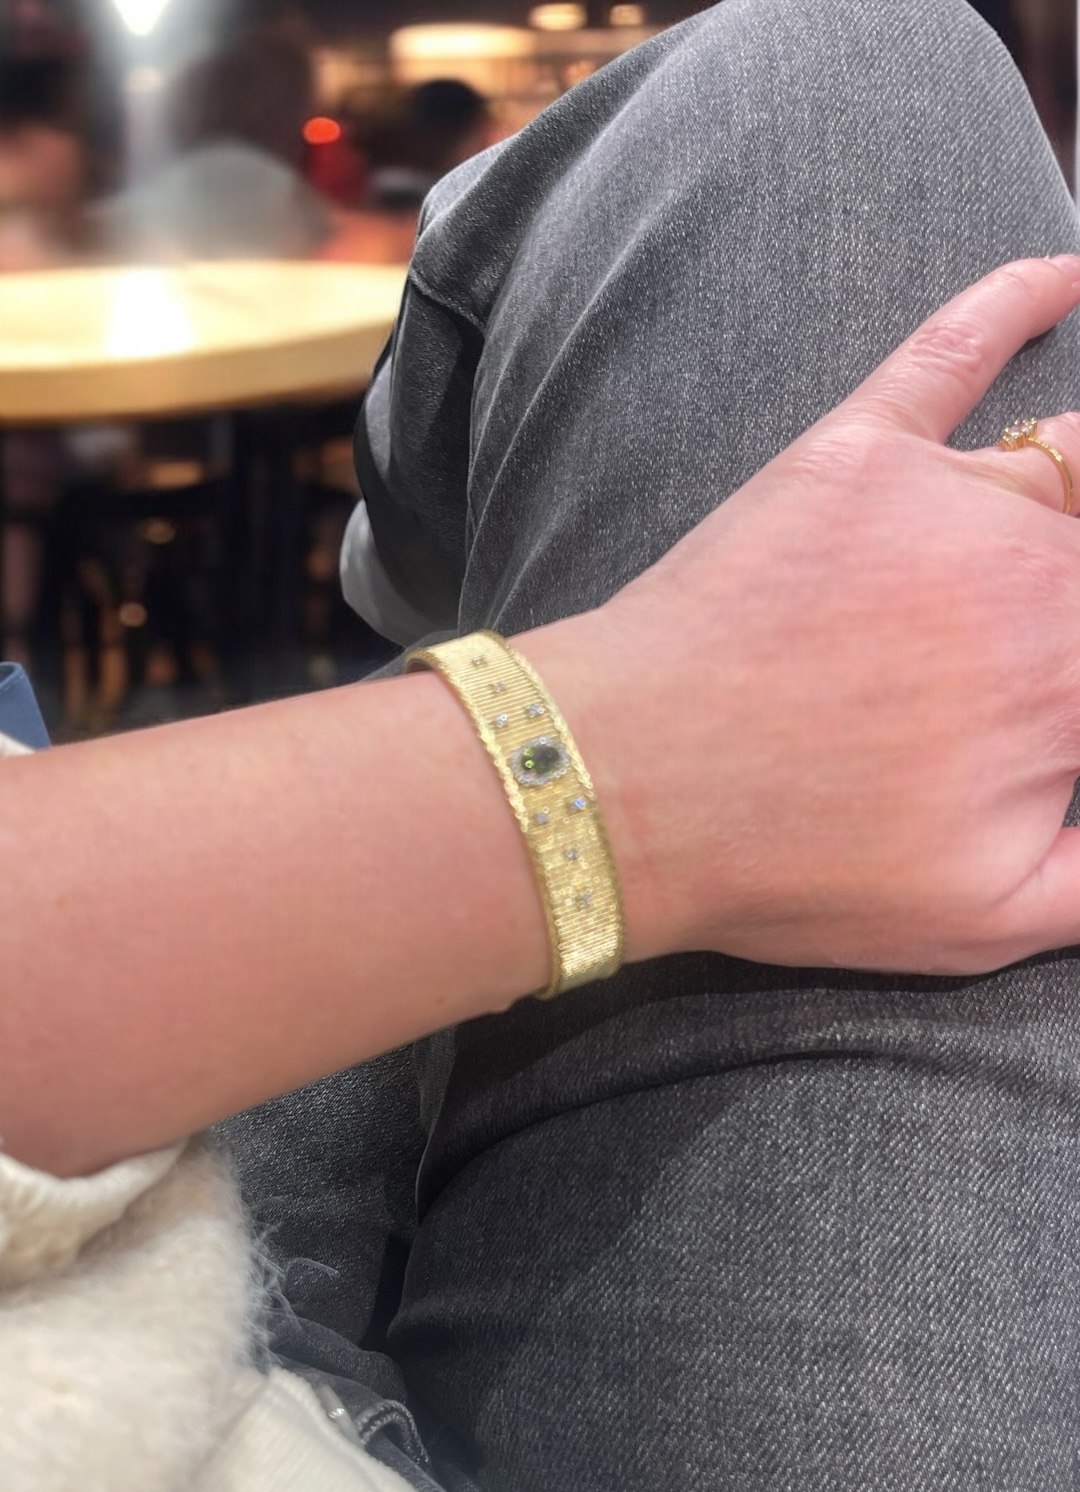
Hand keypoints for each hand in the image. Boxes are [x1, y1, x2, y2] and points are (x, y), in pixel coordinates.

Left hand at [525, 254, 1079, 972]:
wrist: (629, 791)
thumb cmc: (797, 865)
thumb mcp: (983, 920)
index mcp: (1070, 680)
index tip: (1062, 693)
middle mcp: (1035, 570)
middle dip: (1072, 593)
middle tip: (1031, 635)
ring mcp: (947, 496)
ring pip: (1074, 454)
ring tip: (1066, 504)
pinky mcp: (857, 449)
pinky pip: (953, 347)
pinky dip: (1013, 302)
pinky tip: (1059, 278)